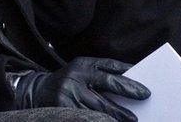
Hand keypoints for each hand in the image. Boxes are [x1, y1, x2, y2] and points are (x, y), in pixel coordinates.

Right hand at [13, 57, 149, 121]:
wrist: (36, 92)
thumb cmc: (68, 81)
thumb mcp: (82, 71)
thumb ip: (102, 73)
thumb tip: (131, 80)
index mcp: (81, 65)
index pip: (108, 69)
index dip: (127, 79)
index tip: (144, 89)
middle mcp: (74, 77)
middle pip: (106, 85)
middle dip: (127, 93)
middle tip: (143, 99)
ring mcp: (68, 95)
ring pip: (99, 107)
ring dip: (117, 115)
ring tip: (131, 119)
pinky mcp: (63, 109)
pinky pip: (87, 117)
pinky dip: (100, 120)